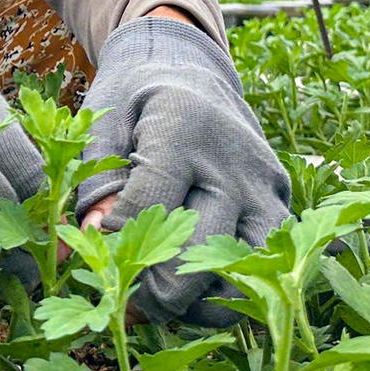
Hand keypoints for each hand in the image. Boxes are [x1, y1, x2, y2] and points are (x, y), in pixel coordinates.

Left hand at [75, 15, 290, 324]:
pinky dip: (230, 291)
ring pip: (244, 270)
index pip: (150, 206)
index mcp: (181, 128)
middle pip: (200, 251)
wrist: (190, 69)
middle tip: (128, 295)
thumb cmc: (134, 100)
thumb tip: (88, 244)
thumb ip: (92, 181)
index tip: (98, 250)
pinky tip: (193, 289)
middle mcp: (232, 159)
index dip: (118, 241)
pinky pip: (264, 265)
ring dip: (201, 301)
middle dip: (157, 289)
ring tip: (164, 299)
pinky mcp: (281, 198)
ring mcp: (263, 182)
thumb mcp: (101, 121)